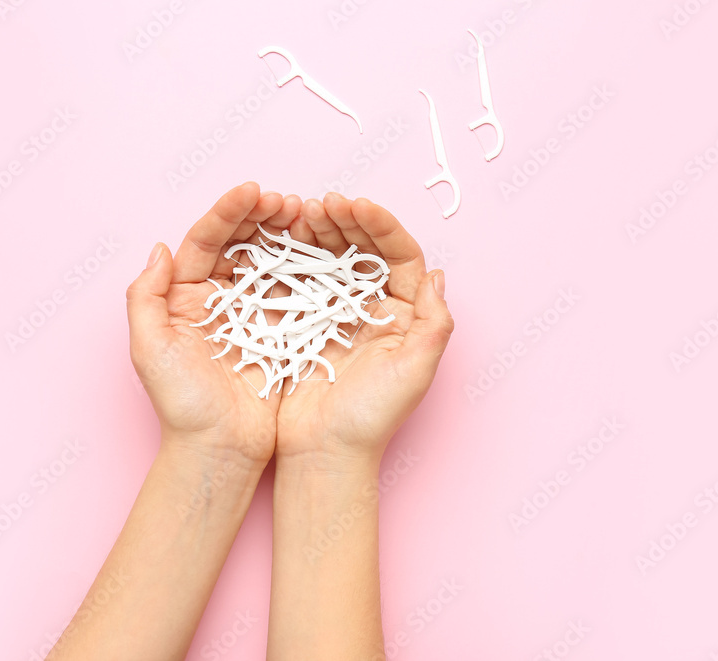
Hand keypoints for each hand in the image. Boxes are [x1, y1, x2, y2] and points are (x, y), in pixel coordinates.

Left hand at [126, 182, 302, 467]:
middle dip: (261, 216)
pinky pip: (295, 289)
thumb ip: (145, 297)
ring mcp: (251, 312)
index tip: (252, 191)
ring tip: (307, 215)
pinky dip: (308, 266)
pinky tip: (321, 248)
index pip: (205, 241)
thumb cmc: (182, 404)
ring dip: (287, 234)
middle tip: (287, 202)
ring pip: (269, 260)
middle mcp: (218, 298)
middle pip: (239, 243)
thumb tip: (160, 248)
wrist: (220, 448)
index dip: (227, 213)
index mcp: (184, 297)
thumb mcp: (150, 349)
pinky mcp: (281, 330)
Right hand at [276, 193, 454, 464]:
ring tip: (300, 212)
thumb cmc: (372, 418)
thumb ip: (433, 323)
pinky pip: (299, 280)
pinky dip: (291, 257)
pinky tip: (280, 239)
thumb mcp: (414, 371)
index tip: (356, 206)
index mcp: (404, 316)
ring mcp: (336, 314)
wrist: (323, 452)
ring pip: (331, 259)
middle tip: (323, 203)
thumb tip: (437, 274)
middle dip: (346, 221)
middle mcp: (373, 309)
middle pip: (363, 251)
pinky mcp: (303, 323)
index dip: (380, 226)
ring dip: (318, 232)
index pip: (398, 257)